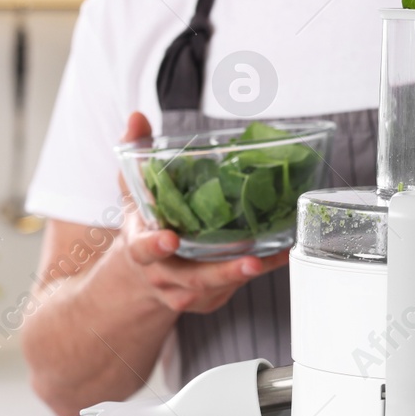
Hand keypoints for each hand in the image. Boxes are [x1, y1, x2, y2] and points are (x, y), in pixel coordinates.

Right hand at [113, 112, 288, 315]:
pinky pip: (235, 287)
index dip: (154, 246)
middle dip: (222, 272)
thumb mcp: (134, 192)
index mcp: (141, 248)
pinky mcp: (211, 297)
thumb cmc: (145, 227)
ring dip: (247, 273)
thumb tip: (137, 118)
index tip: (169, 239)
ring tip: (274, 256)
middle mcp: (164, 275)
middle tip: (250, 261)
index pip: (143, 250)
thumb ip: (136, 155)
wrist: (144, 276)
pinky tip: (280, 254)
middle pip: (192, 278)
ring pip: (218, 286)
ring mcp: (188, 290)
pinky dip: (259, 270)